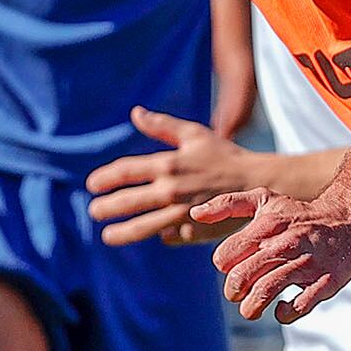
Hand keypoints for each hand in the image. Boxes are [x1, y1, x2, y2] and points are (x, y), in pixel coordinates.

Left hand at [86, 106, 259, 245]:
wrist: (258, 182)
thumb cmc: (225, 155)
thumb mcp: (194, 134)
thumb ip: (162, 126)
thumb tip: (135, 113)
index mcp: (167, 164)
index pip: (125, 171)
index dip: (105, 178)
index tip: (92, 185)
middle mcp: (170, 190)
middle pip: (127, 202)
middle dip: (106, 208)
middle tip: (94, 211)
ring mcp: (181, 214)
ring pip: (142, 227)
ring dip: (121, 233)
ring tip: (107, 235)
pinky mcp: (194, 231)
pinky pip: (170, 236)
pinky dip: (162, 235)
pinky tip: (157, 234)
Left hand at [198, 188, 350, 321]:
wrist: (347, 218)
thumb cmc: (299, 213)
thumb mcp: (264, 199)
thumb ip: (228, 204)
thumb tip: (194, 214)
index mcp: (266, 227)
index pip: (225, 257)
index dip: (225, 266)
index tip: (233, 267)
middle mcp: (285, 245)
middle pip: (241, 278)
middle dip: (234, 291)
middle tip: (238, 292)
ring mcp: (306, 265)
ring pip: (265, 293)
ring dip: (251, 307)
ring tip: (251, 307)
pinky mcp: (326, 282)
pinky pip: (299, 306)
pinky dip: (284, 313)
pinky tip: (281, 309)